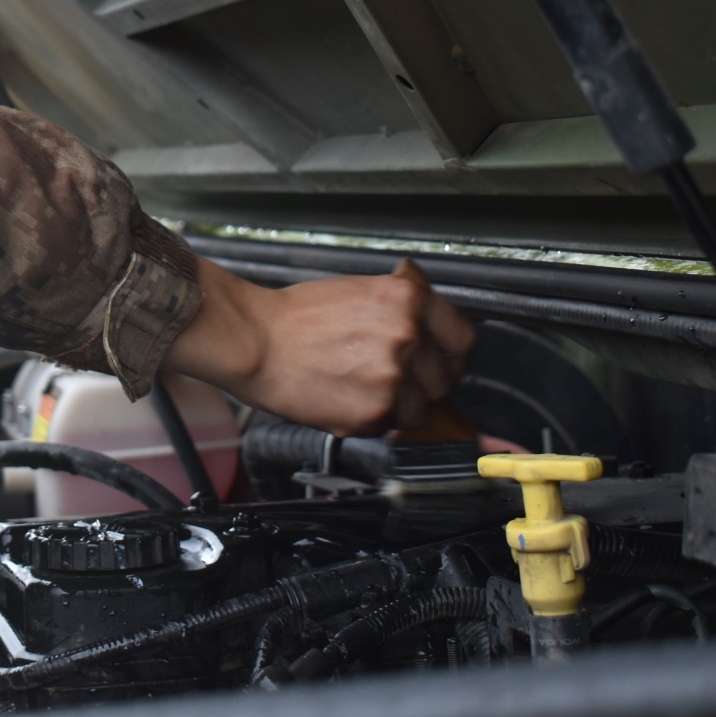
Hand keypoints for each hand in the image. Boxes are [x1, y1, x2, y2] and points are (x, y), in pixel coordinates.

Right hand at [163, 257, 474, 436]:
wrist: (254, 343)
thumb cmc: (293, 318)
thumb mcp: (359, 292)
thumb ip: (401, 312)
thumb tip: (429, 330)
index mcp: (407, 300)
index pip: (461, 336)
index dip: (450, 352)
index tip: (441, 359)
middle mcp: (407, 337)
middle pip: (445, 377)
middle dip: (424, 382)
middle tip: (394, 378)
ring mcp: (393, 378)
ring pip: (421, 407)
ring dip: (400, 405)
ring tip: (363, 389)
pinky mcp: (373, 412)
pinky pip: (391, 424)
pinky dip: (374, 419)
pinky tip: (347, 398)